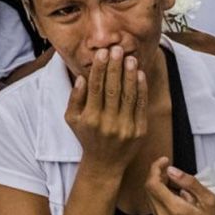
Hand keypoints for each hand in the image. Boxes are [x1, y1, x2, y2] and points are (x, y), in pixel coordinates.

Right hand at [66, 46, 146, 175]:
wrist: (104, 164)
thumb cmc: (86, 137)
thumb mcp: (72, 119)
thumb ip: (75, 98)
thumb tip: (82, 77)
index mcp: (90, 118)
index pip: (96, 88)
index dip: (99, 69)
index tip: (102, 53)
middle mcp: (108, 123)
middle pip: (113, 89)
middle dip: (115, 67)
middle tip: (117, 49)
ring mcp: (125, 128)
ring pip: (128, 96)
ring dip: (130, 75)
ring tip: (130, 58)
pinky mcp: (139, 131)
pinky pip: (141, 106)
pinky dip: (141, 89)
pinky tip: (140, 74)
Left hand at [144, 158, 214, 214]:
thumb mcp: (210, 201)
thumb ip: (189, 183)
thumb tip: (171, 170)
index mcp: (174, 210)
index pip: (152, 184)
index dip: (155, 168)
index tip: (165, 160)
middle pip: (148, 190)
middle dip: (156, 176)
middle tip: (169, 170)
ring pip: (150, 200)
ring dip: (157, 187)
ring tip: (172, 182)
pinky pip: (155, 210)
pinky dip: (159, 199)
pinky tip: (173, 197)